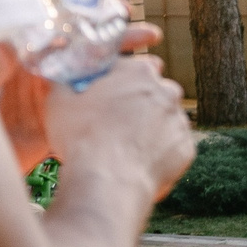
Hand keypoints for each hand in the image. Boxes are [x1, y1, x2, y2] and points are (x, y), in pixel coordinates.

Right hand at [37, 23, 195, 199]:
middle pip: (158, 90)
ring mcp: (180, 121)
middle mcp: (167, 92)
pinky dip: (160, 150)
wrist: (109, 181)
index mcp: (138, 72)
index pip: (137, 65)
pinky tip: (139, 159)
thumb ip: (65, 84)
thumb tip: (62, 80)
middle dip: (142, 100)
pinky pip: (173, 145)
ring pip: (168, 118)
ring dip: (152, 125)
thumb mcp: (59, 103)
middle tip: (118, 119)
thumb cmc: (82, 138)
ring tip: (127, 143)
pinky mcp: (187, 148)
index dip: (122, 78)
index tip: (109, 92)